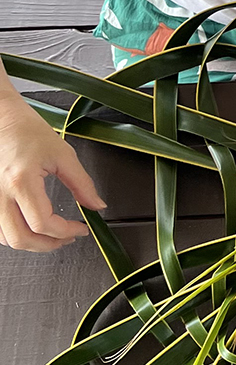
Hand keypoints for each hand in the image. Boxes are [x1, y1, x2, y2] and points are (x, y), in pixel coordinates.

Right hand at [0, 97, 106, 250]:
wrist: (1, 119)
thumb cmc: (26, 130)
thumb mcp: (62, 154)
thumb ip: (82, 183)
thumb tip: (97, 206)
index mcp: (20, 181)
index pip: (43, 223)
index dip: (66, 232)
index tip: (81, 229)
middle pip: (22, 239)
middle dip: (49, 245)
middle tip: (68, 238)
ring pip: (7, 239)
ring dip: (32, 243)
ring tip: (52, 235)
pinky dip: (16, 235)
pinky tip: (31, 227)